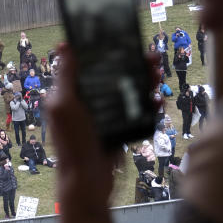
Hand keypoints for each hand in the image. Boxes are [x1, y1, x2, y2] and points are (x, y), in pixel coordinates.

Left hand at [48, 43, 157, 211]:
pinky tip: (157, 102)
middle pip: (113, 76)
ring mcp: (104, 116)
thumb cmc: (72, 143)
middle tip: (152, 58)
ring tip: (158, 75)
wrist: (88, 182)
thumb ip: (65, 77)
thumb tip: (65, 46)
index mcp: (70, 93)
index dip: (106, 52)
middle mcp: (86, 102)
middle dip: (132, 65)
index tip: (124, 40)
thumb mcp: (64, 106)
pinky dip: (148, 106)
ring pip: (128, 92)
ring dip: (144, 82)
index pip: (89, 64)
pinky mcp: (118, 130)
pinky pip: (136, 113)